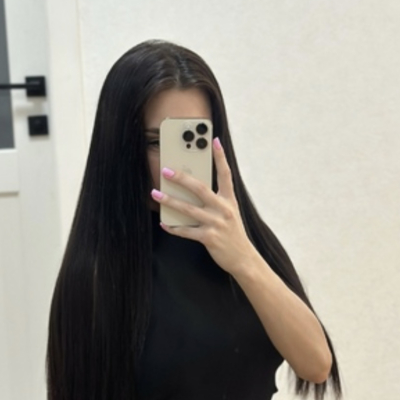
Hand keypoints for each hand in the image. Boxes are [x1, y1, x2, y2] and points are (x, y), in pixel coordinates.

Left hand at [150, 138, 257, 276]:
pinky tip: (163, 223)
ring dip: (170, 201)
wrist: (243, 258)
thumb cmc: (232, 233)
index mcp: (229, 200)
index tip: (214, 140)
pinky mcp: (209, 238)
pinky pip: (186, 231)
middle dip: (181, 178)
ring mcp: (216, 224)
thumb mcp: (229, 213)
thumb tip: (192, 189)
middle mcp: (223, 209)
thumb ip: (215, 201)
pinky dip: (173, 227)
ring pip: (188, 209)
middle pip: (200, 188)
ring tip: (156, 193)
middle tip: (166, 170)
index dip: (220, 156)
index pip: (226, 174)